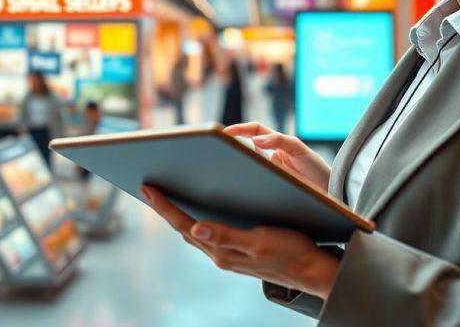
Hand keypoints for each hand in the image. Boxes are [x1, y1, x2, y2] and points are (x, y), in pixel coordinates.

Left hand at [141, 185, 338, 298]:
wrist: (311, 270)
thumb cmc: (290, 252)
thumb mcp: (260, 241)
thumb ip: (227, 236)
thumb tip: (196, 228)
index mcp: (222, 251)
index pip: (185, 225)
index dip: (164, 207)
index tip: (148, 189)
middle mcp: (220, 254)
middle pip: (184, 228)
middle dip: (164, 209)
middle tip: (148, 188)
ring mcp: (227, 255)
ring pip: (194, 233)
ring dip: (177, 215)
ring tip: (164, 197)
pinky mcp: (236, 252)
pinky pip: (207, 235)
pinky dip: (195, 221)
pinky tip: (195, 213)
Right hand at [225, 122, 330, 191]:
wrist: (328, 192)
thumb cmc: (315, 168)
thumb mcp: (298, 149)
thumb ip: (279, 141)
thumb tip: (256, 139)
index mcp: (276, 143)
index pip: (255, 130)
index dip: (240, 129)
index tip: (225, 132)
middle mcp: (270, 156)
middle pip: (246, 145)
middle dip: (231, 143)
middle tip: (216, 144)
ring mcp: (268, 171)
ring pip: (248, 162)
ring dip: (236, 161)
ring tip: (223, 160)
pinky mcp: (267, 186)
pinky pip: (252, 179)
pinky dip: (244, 178)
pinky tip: (238, 181)